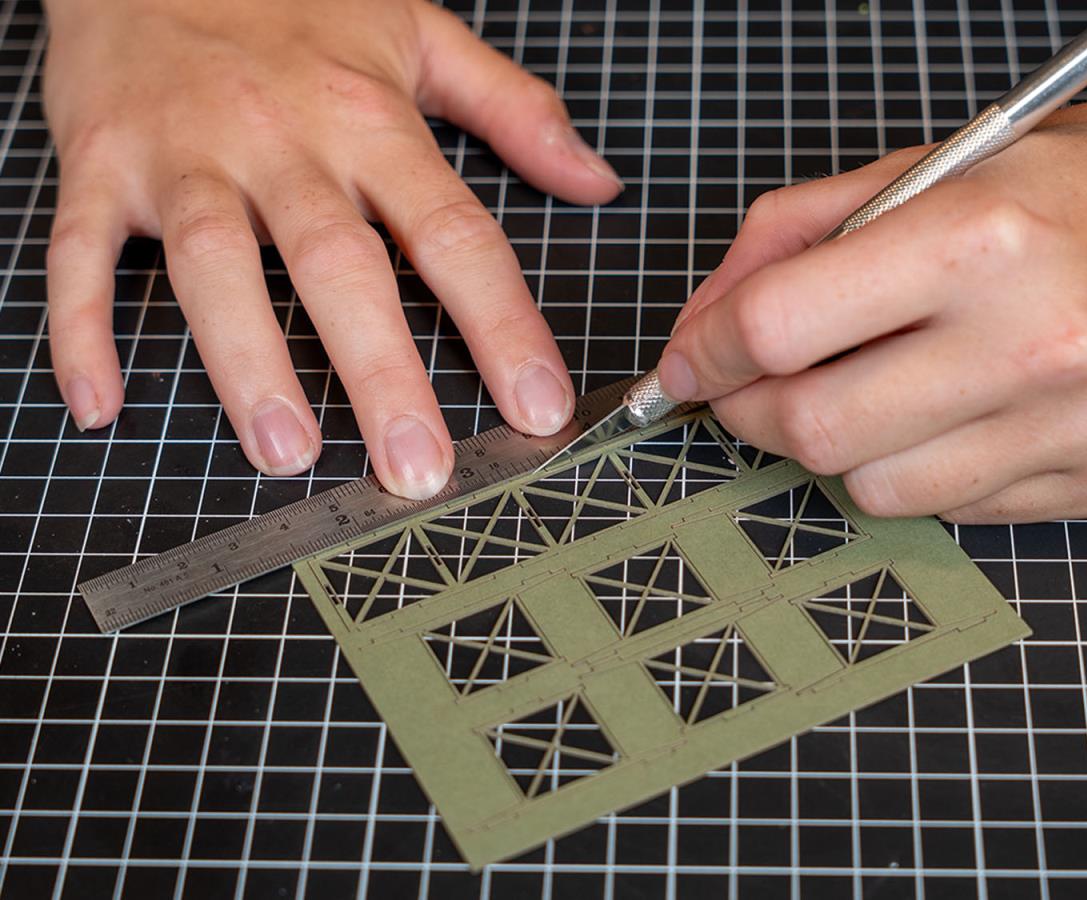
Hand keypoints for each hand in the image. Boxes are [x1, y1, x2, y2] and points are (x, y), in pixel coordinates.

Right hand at [43, 0, 621, 496]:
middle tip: (416, 466)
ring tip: (287, 451)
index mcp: (372, 120)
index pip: (453, 235)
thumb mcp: (420, 33)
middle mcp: (284, 142)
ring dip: (248, 361)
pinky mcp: (102, 163)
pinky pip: (80, 250)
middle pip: (338, 266)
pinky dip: (83, 326)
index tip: (536, 407)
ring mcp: (187, 154)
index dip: (501, 326)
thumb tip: (597, 181)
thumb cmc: (298, 1)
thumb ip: (516, 110)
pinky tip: (100, 403)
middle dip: (382, 372)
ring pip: (217, 264)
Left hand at [658, 98, 1086, 523]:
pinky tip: (945, 413)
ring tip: (864, 389)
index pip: (780, 326)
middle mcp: (1033, 340)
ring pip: (872, 490)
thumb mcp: (926, 168)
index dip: (706, 351)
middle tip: (751, 387)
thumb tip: (704, 324)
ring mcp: (1075, 426)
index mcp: (978, 239)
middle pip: (814, 430)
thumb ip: (794, 234)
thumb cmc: (1069, 190)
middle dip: (752, 412)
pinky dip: (913, 468)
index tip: (689, 362)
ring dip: (834, 447)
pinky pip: (947, 510)